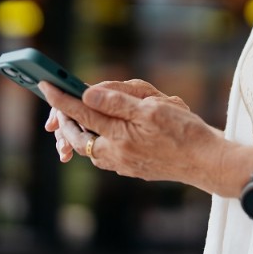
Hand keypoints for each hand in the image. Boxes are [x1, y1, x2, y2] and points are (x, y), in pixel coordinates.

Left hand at [44, 80, 189, 162]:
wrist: (206, 162)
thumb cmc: (184, 131)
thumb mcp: (153, 108)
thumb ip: (117, 102)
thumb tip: (87, 94)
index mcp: (119, 136)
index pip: (82, 113)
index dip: (62, 97)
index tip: (46, 85)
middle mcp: (115, 154)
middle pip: (79, 136)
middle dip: (66, 119)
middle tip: (59, 103)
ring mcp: (122, 164)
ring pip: (91, 148)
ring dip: (81, 132)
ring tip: (79, 118)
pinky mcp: (132, 168)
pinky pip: (105, 155)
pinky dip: (98, 141)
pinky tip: (106, 133)